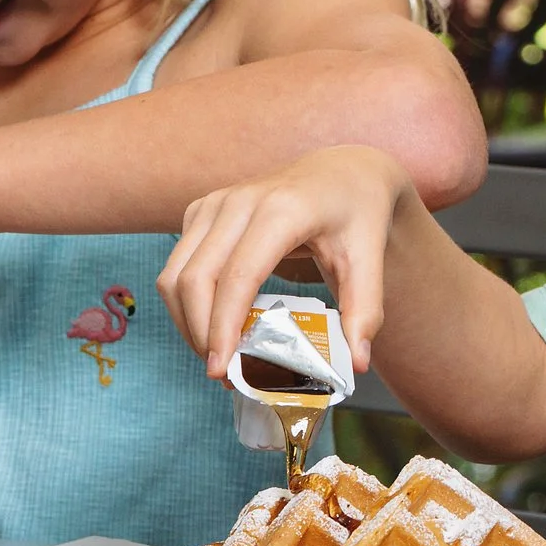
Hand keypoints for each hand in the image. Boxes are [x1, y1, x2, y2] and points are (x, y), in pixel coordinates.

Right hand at [156, 146, 413, 376]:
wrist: (342, 171)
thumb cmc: (357, 214)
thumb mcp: (370, 259)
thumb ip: (365, 310)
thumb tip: (357, 362)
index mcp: (283, 210)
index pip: (239, 275)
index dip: (224, 325)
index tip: (223, 370)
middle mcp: (240, 201)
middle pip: (196, 279)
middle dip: (201, 333)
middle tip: (224, 374)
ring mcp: (215, 203)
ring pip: (175, 274)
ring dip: (187, 322)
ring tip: (217, 357)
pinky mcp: (201, 210)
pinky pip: (177, 265)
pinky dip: (186, 303)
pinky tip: (213, 326)